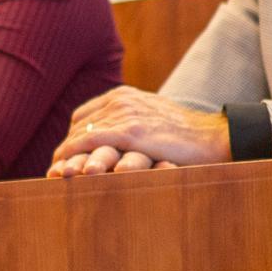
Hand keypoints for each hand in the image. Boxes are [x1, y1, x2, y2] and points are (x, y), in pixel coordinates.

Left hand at [46, 87, 228, 177]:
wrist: (214, 137)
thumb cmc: (186, 136)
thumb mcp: (153, 120)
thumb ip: (131, 124)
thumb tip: (114, 142)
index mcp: (125, 95)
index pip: (85, 116)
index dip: (73, 138)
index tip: (67, 159)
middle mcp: (121, 100)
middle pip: (79, 125)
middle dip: (66, 150)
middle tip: (57, 172)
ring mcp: (126, 114)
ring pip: (82, 134)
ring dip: (66, 156)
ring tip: (57, 175)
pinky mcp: (132, 132)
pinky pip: (91, 141)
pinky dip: (74, 155)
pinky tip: (69, 171)